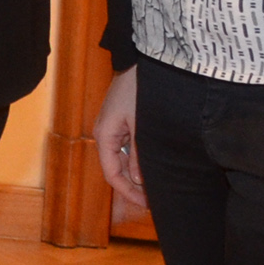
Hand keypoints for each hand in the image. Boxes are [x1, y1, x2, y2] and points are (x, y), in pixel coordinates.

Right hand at [92, 66, 145, 209]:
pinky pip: (129, 147)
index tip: (147, 203)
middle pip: (117, 167)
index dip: (128, 191)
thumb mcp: (142, 125)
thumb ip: (139, 153)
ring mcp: (115, 126)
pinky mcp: (124, 121)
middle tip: (156, 198)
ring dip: (138, 172)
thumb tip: (139, 180)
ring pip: (124, 158)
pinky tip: (154, 164)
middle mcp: (106, 133)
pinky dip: (140, 158)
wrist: (144, 61)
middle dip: (134, 184)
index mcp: (105, 135)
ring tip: (158, 184)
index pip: (111, 173)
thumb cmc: (140, 91)